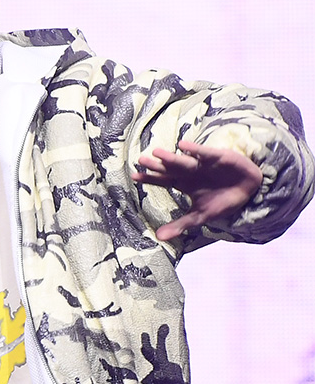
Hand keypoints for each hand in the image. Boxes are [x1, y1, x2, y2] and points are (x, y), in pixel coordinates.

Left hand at [132, 139, 262, 240]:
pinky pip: (203, 153)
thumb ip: (179, 225)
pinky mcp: (217, 157)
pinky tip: (182, 146)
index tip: (134, 177)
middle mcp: (190, 172)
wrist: (248, 192)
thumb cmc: (222, 201)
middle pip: (169, 169)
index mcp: (184, 184)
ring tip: (156, 153)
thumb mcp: (199, 217)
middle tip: (141, 160)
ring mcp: (202, 164)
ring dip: (170, 157)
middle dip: (156, 166)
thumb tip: (158, 237)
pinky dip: (194, 150)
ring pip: (183, 160)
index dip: (149, 179)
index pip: (163, 181)